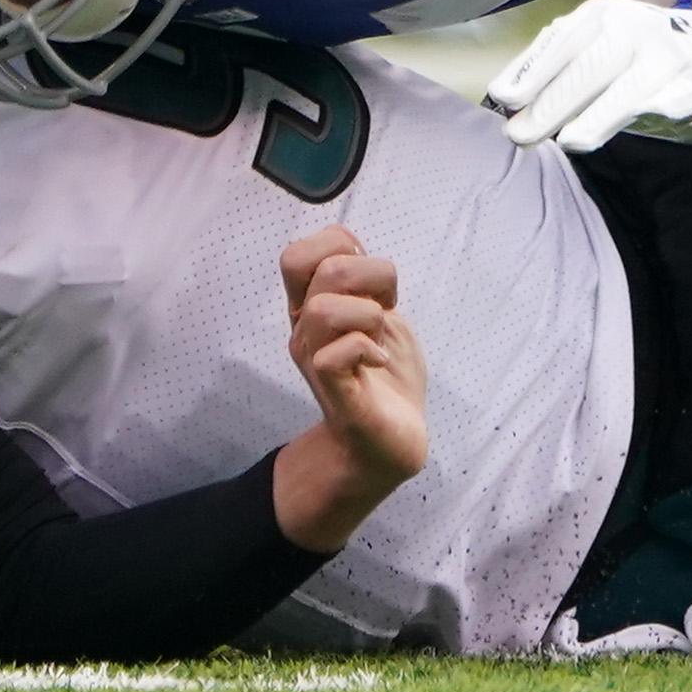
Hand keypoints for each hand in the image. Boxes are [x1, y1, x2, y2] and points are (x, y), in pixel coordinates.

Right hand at [271, 226, 427, 551]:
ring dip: (369, 315)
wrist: (392, 442)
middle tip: (383, 308)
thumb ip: (365, 283)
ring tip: (379, 338)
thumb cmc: (386, 379)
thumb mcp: (381, 316)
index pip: (299, 252)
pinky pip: (336, 353)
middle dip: (368, 275)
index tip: (371, 280)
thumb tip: (352, 248)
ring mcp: (315, 360)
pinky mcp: (334, 391)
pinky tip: (378, 362)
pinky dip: (368, 349)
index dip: (341, 248)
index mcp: (312, 307)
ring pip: (324, 308)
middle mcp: (304, 330)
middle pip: (317, 268)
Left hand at [488, 0, 691, 151]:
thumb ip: (548, 68)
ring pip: (632, 85)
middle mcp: (635, 28)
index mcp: (601, 16)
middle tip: (520, 135)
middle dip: (553, 102)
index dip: (532, 72)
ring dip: (599, 115)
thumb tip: (501, 94)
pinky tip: (644, 119)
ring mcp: (669, 55)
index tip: (503, 99)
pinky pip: (678, 98)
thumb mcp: (590, 51)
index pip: (562, 43)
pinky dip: (661, 108)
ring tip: (569, 141)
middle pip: (591, 65)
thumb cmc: (632, 62)